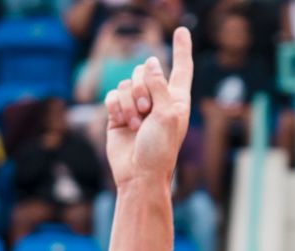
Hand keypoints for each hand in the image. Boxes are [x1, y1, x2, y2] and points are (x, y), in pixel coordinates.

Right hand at [102, 26, 191, 190]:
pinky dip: (115, 108)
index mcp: (176, 99)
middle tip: (145, 111)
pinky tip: (121, 123)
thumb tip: (151, 62)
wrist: (138, 175)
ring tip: (135, 125)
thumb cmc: (159, 149)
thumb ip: (159, 85)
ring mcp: (136, 107)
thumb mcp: (166, 114)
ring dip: (128, 104)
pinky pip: (112, 96)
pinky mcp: (118, 114)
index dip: (182, 49)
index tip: (182, 30)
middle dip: (141, 88)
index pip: (181, 68)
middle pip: (144, 71)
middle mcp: (157, 100)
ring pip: (126, 83)